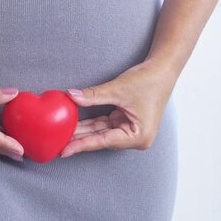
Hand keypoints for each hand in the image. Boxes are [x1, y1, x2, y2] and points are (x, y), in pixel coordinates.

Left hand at [59, 59, 176, 157]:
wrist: (163, 70)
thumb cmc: (148, 81)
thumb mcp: (118, 89)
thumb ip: (93, 96)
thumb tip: (71, 97)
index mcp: (138, 136)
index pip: (104, 141)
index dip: (82, 145)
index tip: (64, 151)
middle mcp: (135, 137)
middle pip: (101, 139)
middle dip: (80, 139)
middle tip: (57, 143)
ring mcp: (130, 130)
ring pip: (101, 132)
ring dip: (83, 131)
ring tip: (61, 133)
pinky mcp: (125, 122)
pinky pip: (104, 124)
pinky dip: (90, 123)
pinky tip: (73, 124)